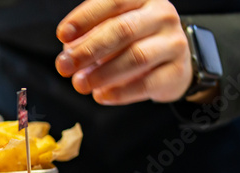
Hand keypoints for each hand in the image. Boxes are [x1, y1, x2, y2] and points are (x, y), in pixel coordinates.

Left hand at [55, 0, 191, 104]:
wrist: (173, 63)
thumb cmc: (134, 42)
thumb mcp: (111, 31)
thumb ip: (90, 37)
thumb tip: (68, 52)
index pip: (113, 1)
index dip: (85, 18)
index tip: (63, 35)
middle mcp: (161, 15)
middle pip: (122, 30)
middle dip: (88, 50)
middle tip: (64, 66)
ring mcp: (174, 43)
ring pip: (136, 57)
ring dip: (102, 73)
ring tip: (80, 84)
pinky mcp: (177, 71)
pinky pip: (147, 83)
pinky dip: (120, 92)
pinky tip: (101, 96)